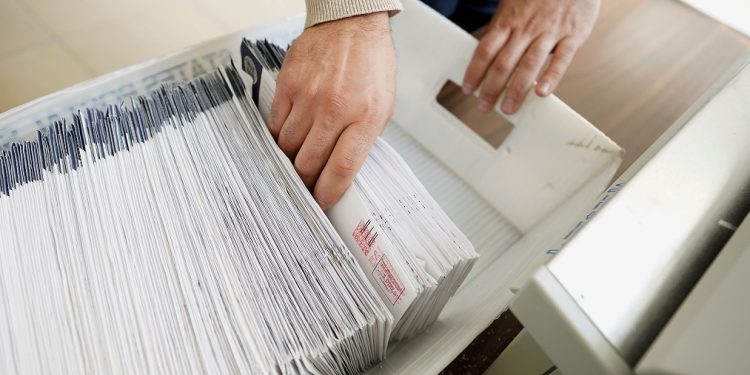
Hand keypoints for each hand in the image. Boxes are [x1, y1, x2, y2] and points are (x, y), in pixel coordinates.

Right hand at [270, 12, 395, 209]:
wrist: (350, 25)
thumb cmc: (370, 63)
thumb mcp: (383, 106)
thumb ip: (363, 139)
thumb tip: (343, 171)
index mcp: (365, 116)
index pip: (342, 168)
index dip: (328, 192)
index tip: (322, 203)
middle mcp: (335, 109)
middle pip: (308, 163)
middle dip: (306, 181)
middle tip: (306, 186)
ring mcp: (308, 98)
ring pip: (287, 148)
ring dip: (291, 159)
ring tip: (297, 159)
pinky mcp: (288, 87)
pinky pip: (275, 125)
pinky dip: (279, 137)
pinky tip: (288, 137)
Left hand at [462, 0, 599, 113]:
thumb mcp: (513, 4)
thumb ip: (502, 28)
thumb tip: (486, 54)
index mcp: (509, 20)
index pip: (485, 50)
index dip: (474, 72)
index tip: (468, 89)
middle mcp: (526, 28)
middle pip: (504, 62)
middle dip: (491, 88)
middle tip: (483, 106)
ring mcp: (550, 31)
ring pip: (529, 64)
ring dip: (516, 90)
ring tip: (508, 108)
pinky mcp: (573, 35)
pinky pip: (561, 59)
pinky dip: (551, 77)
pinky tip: (542, 93)